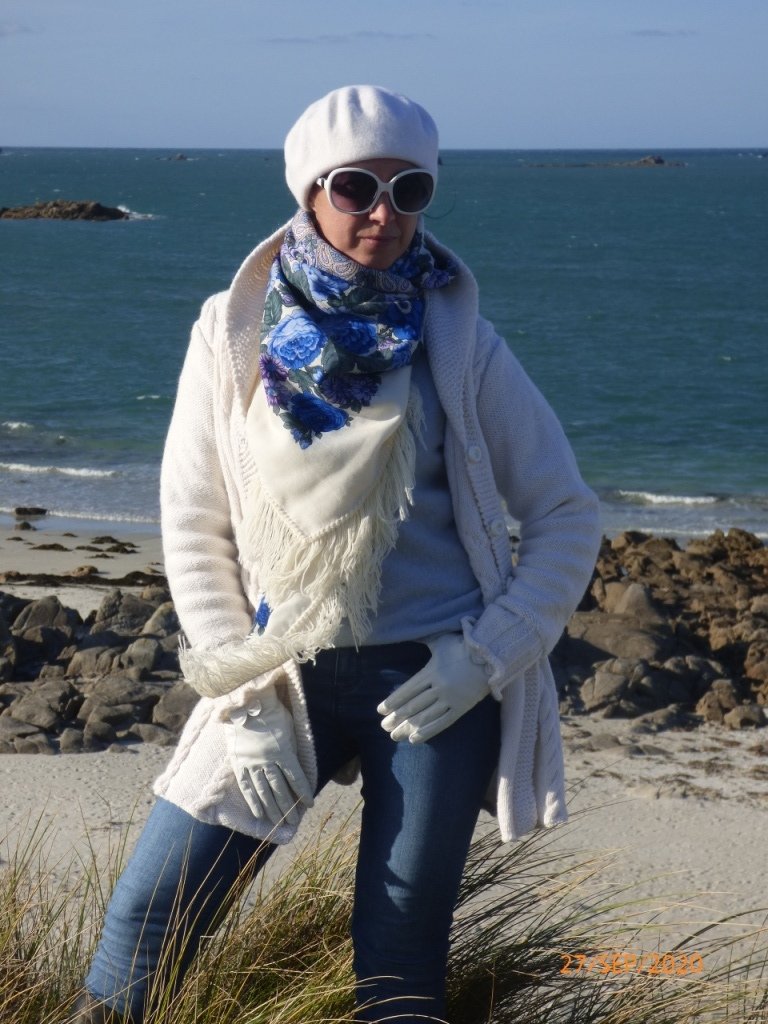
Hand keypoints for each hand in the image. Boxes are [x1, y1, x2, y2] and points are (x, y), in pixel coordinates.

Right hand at [226, 688, 313, 826]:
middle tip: (293, 823)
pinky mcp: (238, 763)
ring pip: (263, 792)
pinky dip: (253, 801)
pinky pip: (246, 786)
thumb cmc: (273, 712)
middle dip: (288, 808)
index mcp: (283, 751)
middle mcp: (267, 761)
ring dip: (272, 809)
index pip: (296, 778)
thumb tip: (298, 765)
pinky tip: (259, 813)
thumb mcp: (290, 728)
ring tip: (278, 823)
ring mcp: (251, 763)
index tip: (309, 805)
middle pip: (279, 790)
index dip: (303, 792)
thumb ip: (293, 748)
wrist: (246, 703)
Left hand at [377, 633, 491, 743]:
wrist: (492, 656)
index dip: (392, 702)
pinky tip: (414, 739)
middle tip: (384, 726)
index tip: (381, 711)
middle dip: (396, 718)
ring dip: (407, 728)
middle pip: (413, 706)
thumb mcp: (441, 641)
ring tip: (394, 735)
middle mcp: (438, 687)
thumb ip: (424, 640)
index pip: (407, 690)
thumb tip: (407, 631)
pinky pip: (442, 723)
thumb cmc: (463, 646)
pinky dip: (427, 732)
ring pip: (424, 717)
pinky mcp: (461, 708)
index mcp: (431, 671)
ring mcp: (450, 699)